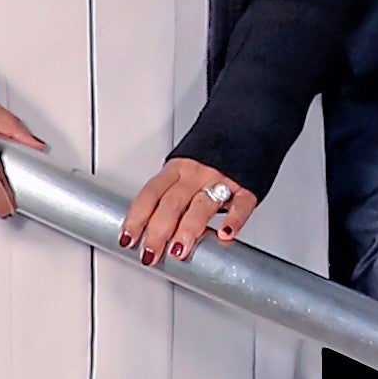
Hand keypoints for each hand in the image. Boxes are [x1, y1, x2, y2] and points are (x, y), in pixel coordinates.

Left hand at [119, 158, 257, 263]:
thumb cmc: (215, 153)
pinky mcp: (248, 188)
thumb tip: (151, 227)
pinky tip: (225, 234)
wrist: (249, 124)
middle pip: (172, 203)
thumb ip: (172, 193)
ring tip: (179, 251)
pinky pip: (241, 205)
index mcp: (177, 169)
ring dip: (188, 229)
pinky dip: (233, 220)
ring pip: (201, 205)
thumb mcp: (187, 168)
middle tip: (151, 254)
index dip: (137, 217)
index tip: (128, 239)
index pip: (151, 194)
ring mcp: (223, 180)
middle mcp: (197, 174)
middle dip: (158, 232)